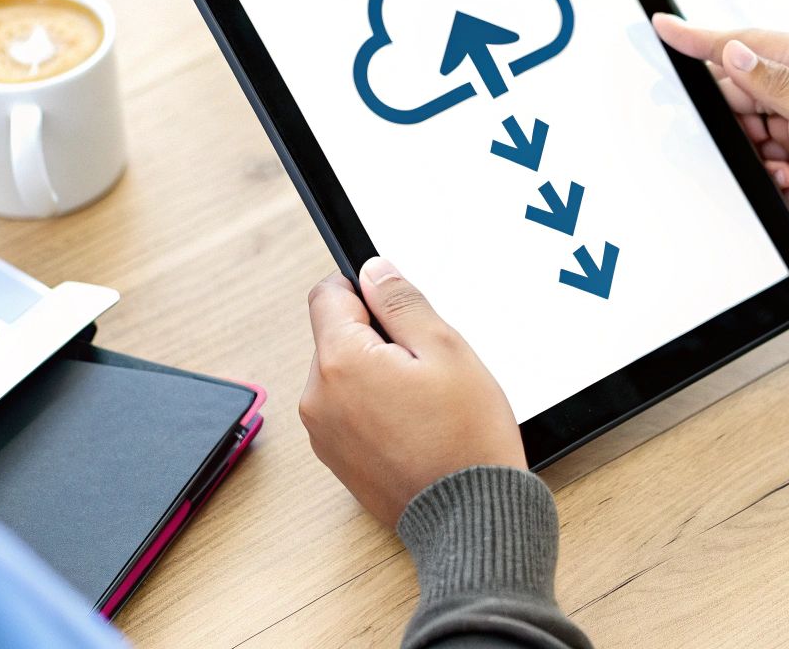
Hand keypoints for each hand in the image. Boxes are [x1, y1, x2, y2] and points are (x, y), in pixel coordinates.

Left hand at [300, 257, 525, 526]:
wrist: (470, 518)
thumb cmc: (465, 437)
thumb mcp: (446, 349)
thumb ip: (402, 302)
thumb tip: (373, 271)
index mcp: (340, 362)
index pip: (328, 294)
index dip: (366, 290)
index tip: (399, 309)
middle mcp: (318, 398)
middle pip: (335, 337)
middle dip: (377, 338)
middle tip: (427, 364)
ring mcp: (324, 435)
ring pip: (344, 376)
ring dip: (377, 376)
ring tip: (426, 401)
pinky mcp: (338, 461)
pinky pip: (349, 414)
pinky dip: (377, 410)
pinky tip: (417, 426)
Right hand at [653, 14, 788, 250]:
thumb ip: (780, 86)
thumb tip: (734, 53)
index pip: (746, 42)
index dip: (700, 38)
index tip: (663, 27)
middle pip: (733, 89)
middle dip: (732, 116)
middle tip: (756, 137)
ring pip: (736, 126)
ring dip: (750, 149)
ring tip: (784, 163)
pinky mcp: (785, 153)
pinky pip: (748, 157)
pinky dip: (761, 171)